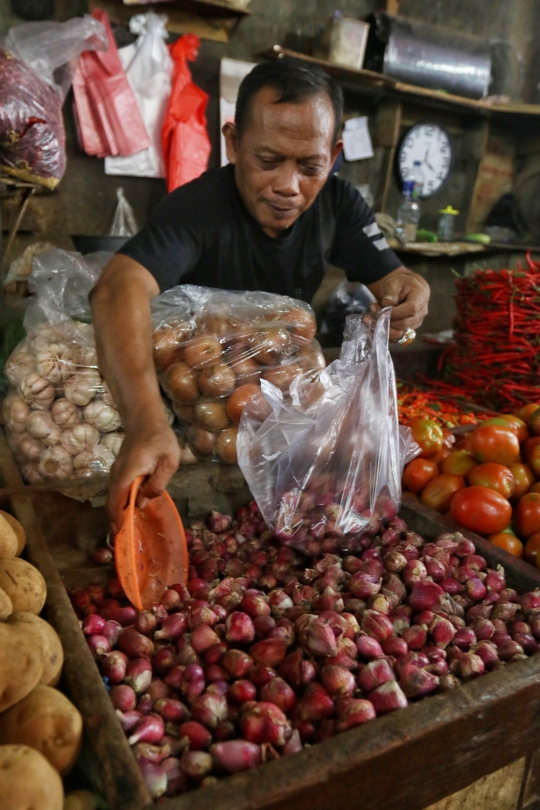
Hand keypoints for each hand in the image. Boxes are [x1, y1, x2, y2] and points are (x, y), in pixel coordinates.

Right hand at [107, 420, 179, 534]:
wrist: (145, 419)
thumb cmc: (161, 439)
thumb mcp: (169, 461)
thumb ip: (158, 483)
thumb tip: (143, 503)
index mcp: (129, 473)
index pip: (117, 500)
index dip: (117, 518)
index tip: (118, 534)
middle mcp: (117, 474)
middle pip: (112, 501)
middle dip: (115, 520)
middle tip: (121, 539)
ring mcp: (116, 471)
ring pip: (113, 496)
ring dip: (117, 512)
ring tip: (124, 529)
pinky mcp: (119, 470)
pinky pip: (117, 489)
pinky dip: (119, 502)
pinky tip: (128, 510)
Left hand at [366, 266, 429, 341]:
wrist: (402, 288)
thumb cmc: (400, 283)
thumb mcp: (394, 282)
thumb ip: (391, 293)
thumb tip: (387, 304)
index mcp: (421, 297)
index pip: (411, 309)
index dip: (395, 312)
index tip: (381, 310)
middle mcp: (421, 312)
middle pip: (405, 323)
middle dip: (386, 320)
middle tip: (372, 311)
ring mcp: (415, 322)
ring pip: (400, 333)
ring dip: (383, 328)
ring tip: (368, 318)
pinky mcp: (408, 329)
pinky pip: (396, 336)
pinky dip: (383, 333)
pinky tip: (372, 325)